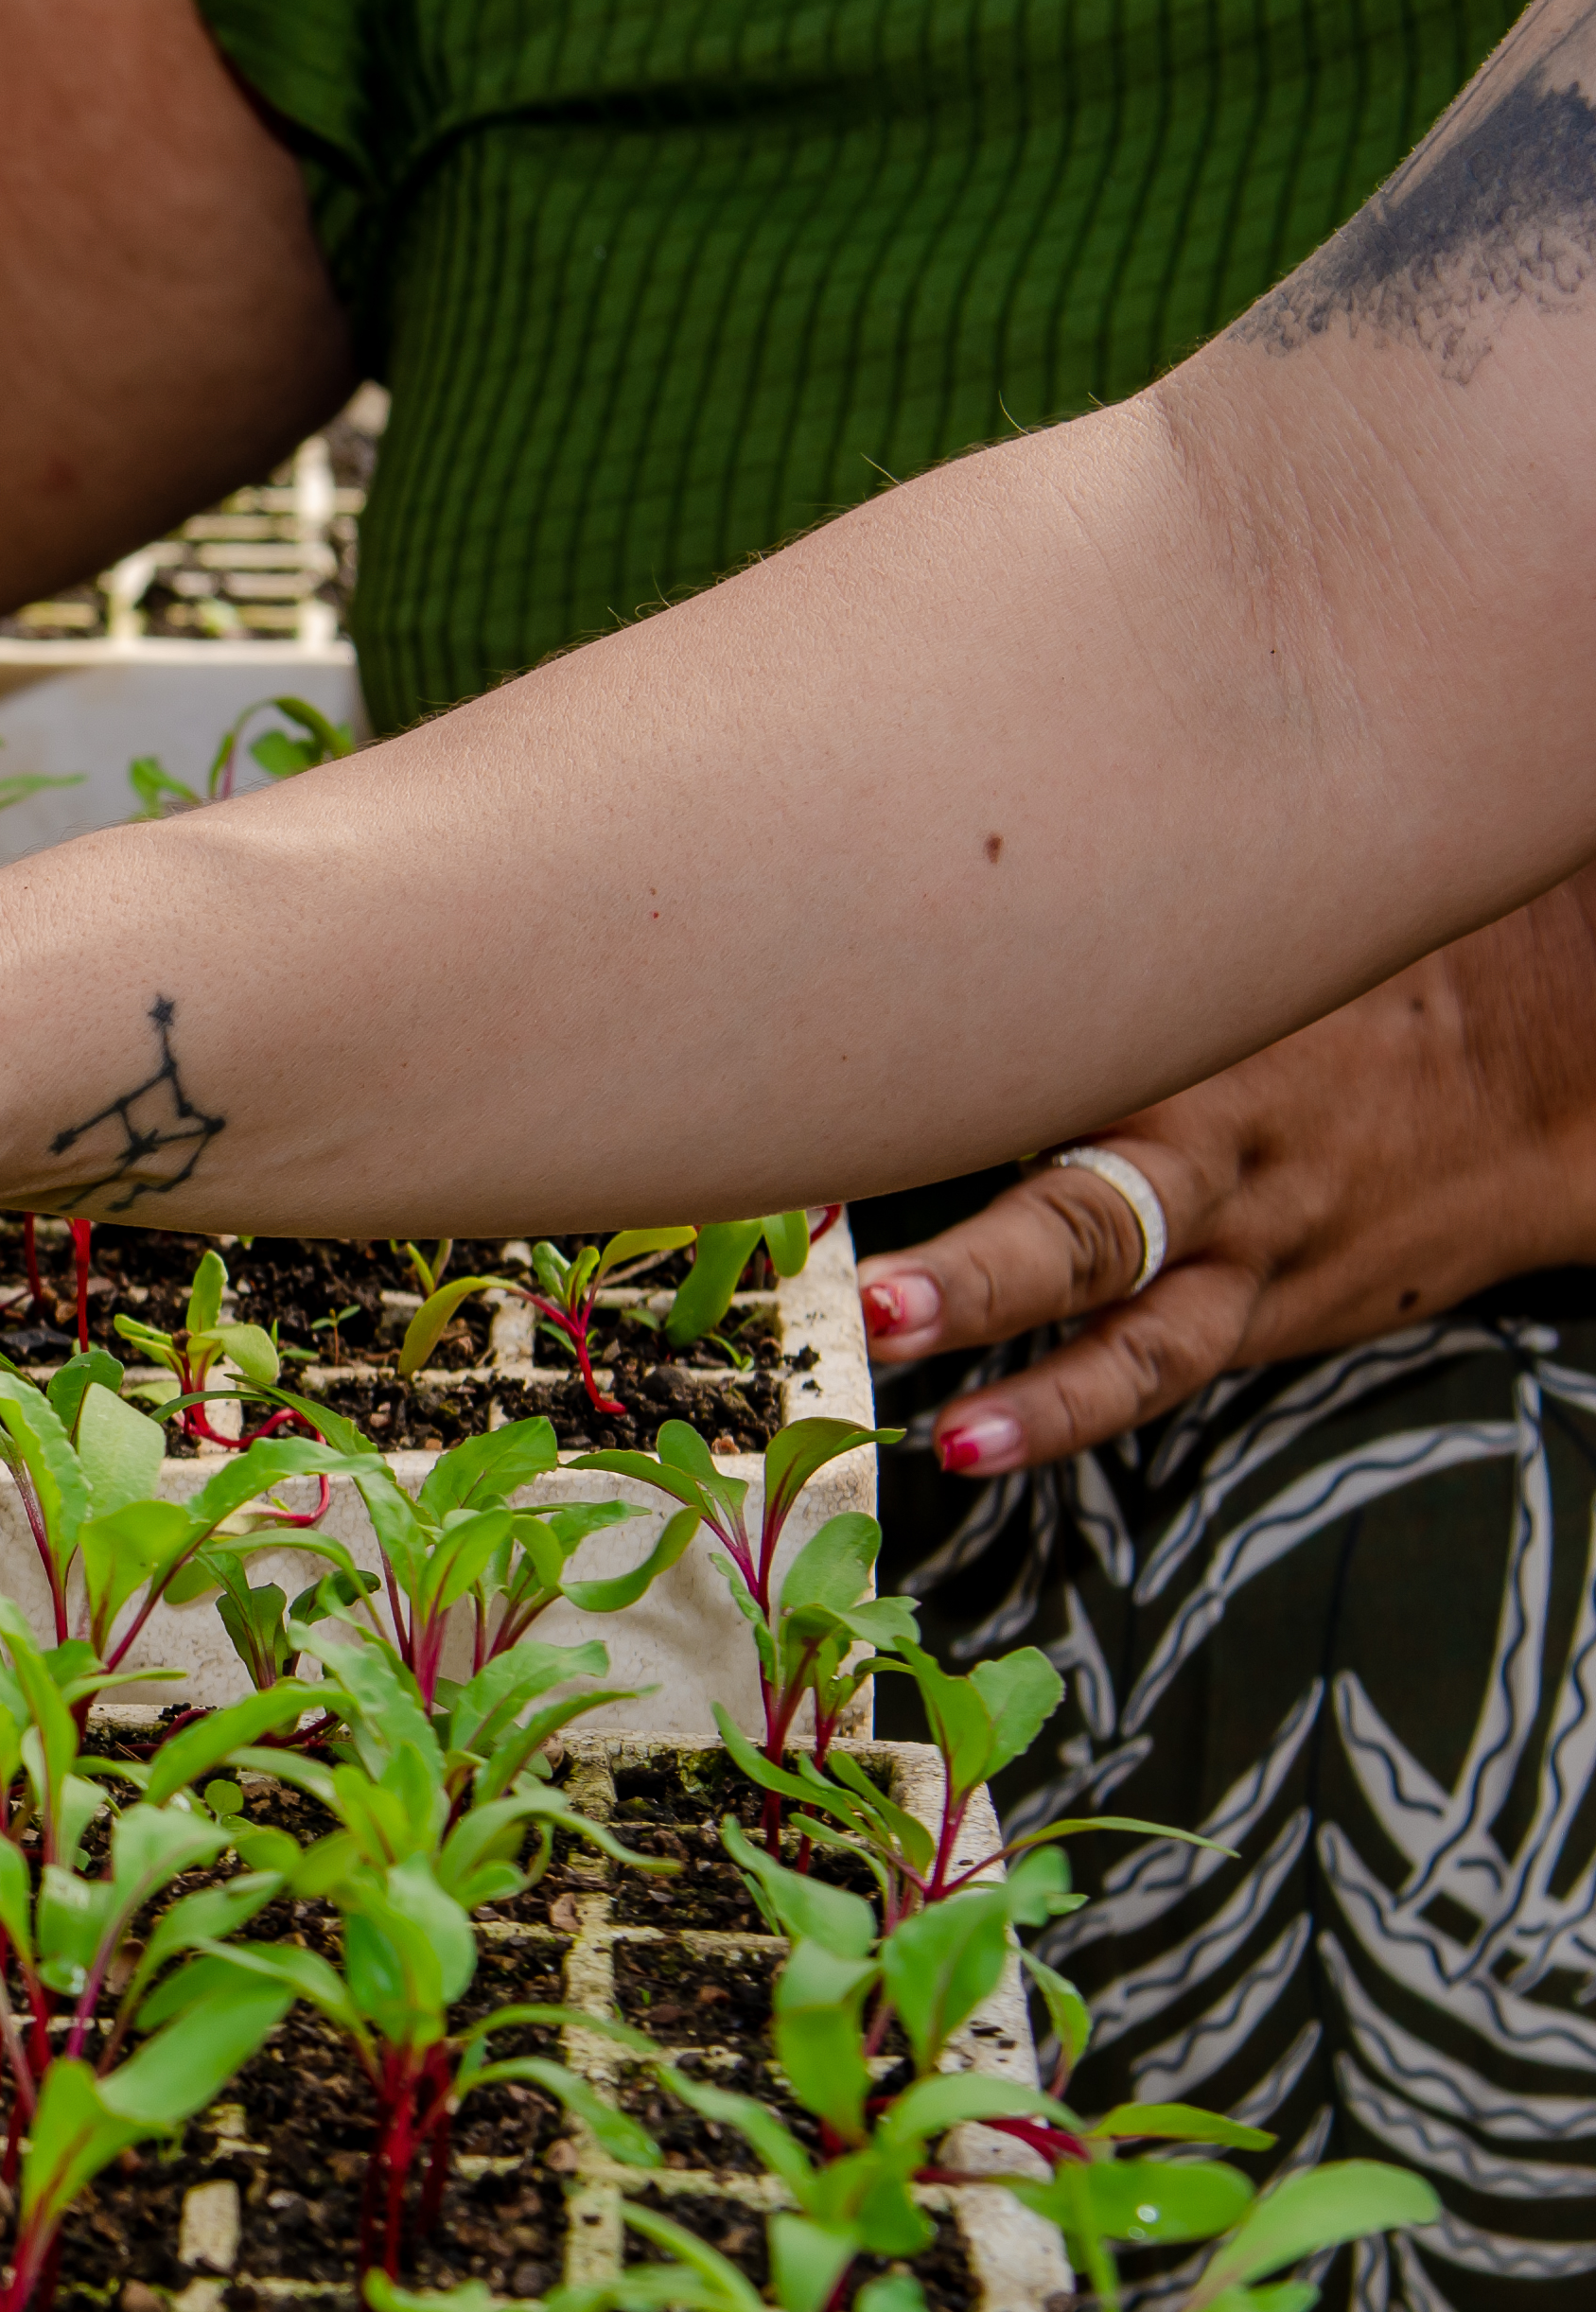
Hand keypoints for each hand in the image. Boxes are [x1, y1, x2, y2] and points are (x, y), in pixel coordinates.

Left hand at [857, 872, 1595, 1471]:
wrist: (1546, 1062)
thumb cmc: (1348, 973)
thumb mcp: (1232, 920)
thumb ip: (1081, 911)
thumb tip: (893, 871)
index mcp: (1188, 1024)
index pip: (1030, 1040)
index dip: (920, 1068)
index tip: (791, 1107)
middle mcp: (1208, 1139)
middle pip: (1086, 1209)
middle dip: (980, 1268)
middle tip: (867, 1301)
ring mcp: (1238, 1234)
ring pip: (1129, 1314)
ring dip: (1034, 1382)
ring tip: (942, 1430)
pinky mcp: (1260, 1303)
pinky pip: (1158, 1361)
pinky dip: (1069, 1406)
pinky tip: (975, 1440)